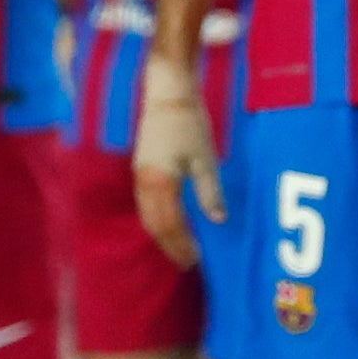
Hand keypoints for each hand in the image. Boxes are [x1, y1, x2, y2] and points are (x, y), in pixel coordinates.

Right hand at [132, 64, 219, 267]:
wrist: (167, 95)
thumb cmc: (190, 124)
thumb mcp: (206, 159)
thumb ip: (210, 192)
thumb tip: (218, 220)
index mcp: (161, 183)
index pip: (171, 225)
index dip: (182, 245)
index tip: (195, 260)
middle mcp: (145, 183)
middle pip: (155, 225)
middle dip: (170, 246)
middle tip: (187, 263)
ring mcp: (139, 175)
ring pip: (146, 216)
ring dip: (161, 235)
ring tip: (177, 248)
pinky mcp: (140, 168)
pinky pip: (145, 204)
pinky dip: (155, 220)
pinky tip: (168, 222)